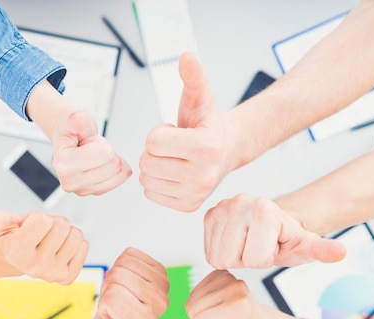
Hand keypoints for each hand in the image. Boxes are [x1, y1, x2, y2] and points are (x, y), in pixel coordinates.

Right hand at [0, 207, 87, 283]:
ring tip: (49, 240)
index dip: (37, 217)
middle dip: (52, 223)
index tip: (28, 227)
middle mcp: (36, 267)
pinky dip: (74, 245)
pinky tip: (59, 250)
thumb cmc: (11, 237)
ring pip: (76, 235)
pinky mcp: (68, 277)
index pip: (43, 219)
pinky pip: (84, 246)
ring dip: (64, 233)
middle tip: (40, 234)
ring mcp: (53, 274)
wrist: (19, 261)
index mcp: (18, 253)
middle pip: (63, 225)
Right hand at [50, 108, 131, 195]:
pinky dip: (116, 169)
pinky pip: (119, 180)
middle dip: (108, 151)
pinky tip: (102, 163)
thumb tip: (76, 120)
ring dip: (111, 160)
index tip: (87, 141)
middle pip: (113, 166)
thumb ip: (77, 119)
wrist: (69, 137)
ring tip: (95, 155)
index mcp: (63, 164)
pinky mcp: (93, 192)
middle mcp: (70, 182)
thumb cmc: (72, 129)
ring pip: (118, 174)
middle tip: (92, 148)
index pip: (105, 154)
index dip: (101, 142)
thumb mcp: (74, 116)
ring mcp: (81, 190)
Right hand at [80, 248, 168, 318]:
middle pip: (118, 275)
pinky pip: (131, 253)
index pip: (112, 296)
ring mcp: (163, 288)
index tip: (110, 317)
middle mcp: (159, 306)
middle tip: (115, 304)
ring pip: (124, 263)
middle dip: (109, 287)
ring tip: (121, 294)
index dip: (103, 304)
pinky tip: (128, 282)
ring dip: (116, 275)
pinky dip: (124, 264)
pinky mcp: (161, 272)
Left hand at [139, 52, 235, 211]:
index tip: (176, 131)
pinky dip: (157, 182)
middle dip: (154, 150)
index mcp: (206, 147)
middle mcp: (204, 175)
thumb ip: (193, 77)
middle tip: (174, 146)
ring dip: (154, 166)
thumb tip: (186, 56)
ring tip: (175, 158)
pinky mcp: (188, 206)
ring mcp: (197, 194)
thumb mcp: (200, 97)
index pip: (152, 142)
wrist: (227, 151)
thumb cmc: (207, 123)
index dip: (159, 132)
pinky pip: (150, 193)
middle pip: (147, 162)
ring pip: (146, 179)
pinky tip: (174, 173)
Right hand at [185, 270, 264, 318]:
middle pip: (193, 308)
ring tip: (218, 317)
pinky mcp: (221, 272)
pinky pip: (197, 288)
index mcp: (239, 306)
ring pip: (192, 298)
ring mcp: (228, 276)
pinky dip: (202, 300)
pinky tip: (216, 305)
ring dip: (201, 312)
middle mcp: (235, 286)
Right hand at [204, 194, 345, 268]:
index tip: (272, 248)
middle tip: (258, 248)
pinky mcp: (209, 214)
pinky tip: (235, 243)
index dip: (265, 261)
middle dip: (246, 259)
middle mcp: (240, 202)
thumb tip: (341, 252)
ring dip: (233, 257)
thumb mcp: (306, 246)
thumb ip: (322, 249)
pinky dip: (221, 251)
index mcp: (265, 210)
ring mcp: (222, 206)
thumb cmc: (287, 238)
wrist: (272, 223)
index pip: (255, 260)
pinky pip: (208, 250)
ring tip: (247, 245)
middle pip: (232, 258)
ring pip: (217, 256)